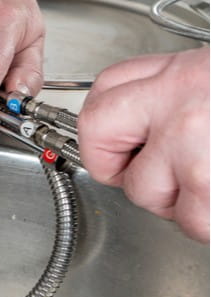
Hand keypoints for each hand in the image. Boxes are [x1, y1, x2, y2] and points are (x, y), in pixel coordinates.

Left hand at [78, 47, 209, 241]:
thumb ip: (175, 100)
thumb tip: (146, 133)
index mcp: (179, 73)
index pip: (104, 93)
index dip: (104, 130)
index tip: (116, 146)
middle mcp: (177, 99)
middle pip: (97, 140)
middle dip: (123, 170)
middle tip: (166, 177)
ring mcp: (190, 139)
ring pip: (143, 191)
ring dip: (181, 203)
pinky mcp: (209, 181)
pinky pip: (193, 222)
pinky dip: (210, 222)